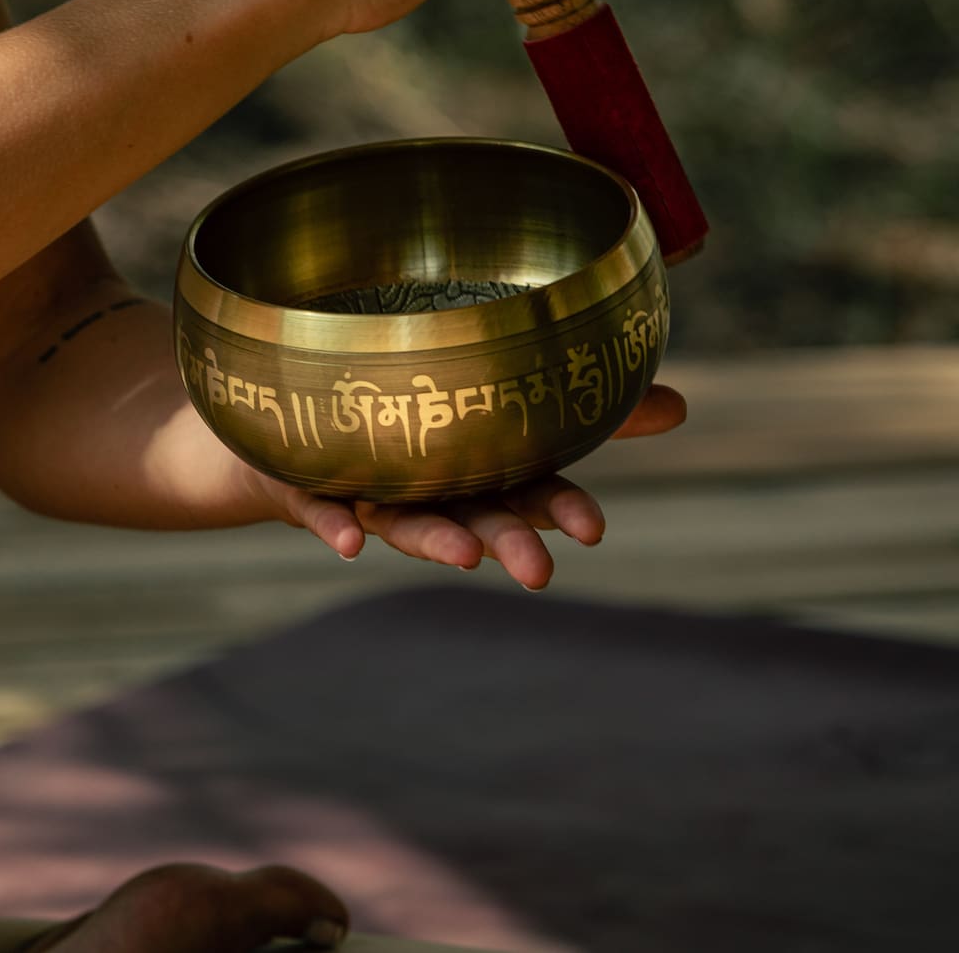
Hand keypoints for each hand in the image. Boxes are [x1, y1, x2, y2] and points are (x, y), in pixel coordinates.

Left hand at [246, 384, 685, 590]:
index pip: (531, 492)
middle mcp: (428, 490)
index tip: (594, 530)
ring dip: (434, 543)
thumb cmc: (413, 419)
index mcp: (476, 469)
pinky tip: (348, 545)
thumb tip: (682, 404)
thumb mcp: (499, 405)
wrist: (293, 427)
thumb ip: (579, 405)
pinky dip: (334, 528)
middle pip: (475, 519)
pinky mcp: (308, 489)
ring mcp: (368, 491)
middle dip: (508, 544)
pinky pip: (321, 511)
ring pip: (406, 521)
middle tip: (539, 572)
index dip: (560, 511)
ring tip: (464, 560)